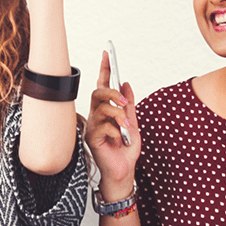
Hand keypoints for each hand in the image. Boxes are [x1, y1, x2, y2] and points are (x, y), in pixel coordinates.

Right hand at [86, 49, 139, 197]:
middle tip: (123, 101)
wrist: (123, 171)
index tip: (107, 53)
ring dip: (118, 114)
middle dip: (111, 93)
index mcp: (106, 111)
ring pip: (102, 108)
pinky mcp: (91, 138)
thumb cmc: (126, 150)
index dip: (105, 69)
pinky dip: (116, 130)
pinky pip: (103, 126)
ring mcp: (93, 126)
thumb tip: (126, 84)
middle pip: (98, 93)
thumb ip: (129, 105)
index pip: (103, 86)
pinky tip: (120, 139)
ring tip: (127, 125)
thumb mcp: (133, 123)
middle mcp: (96, 116)